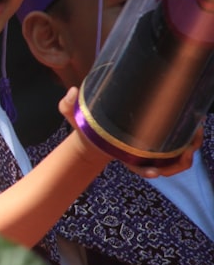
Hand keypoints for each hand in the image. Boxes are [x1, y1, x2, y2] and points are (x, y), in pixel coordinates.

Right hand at [60, 87, 204, 177]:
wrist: (96, 134)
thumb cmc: (87, 128)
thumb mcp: (74, 117)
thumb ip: (68, 107)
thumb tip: (73, 92)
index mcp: (122, 155)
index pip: (136, 168)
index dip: (146, 171)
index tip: (153, 172)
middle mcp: (140, 158)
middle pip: (167, 167)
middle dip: (181, 159)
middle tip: (190, 141)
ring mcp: (152, 153)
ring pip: (179, 160)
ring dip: (191, 149)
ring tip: (196, 129)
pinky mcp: (160, 145)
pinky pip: (181, 151)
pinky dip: (190, 144)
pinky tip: (194, 126)